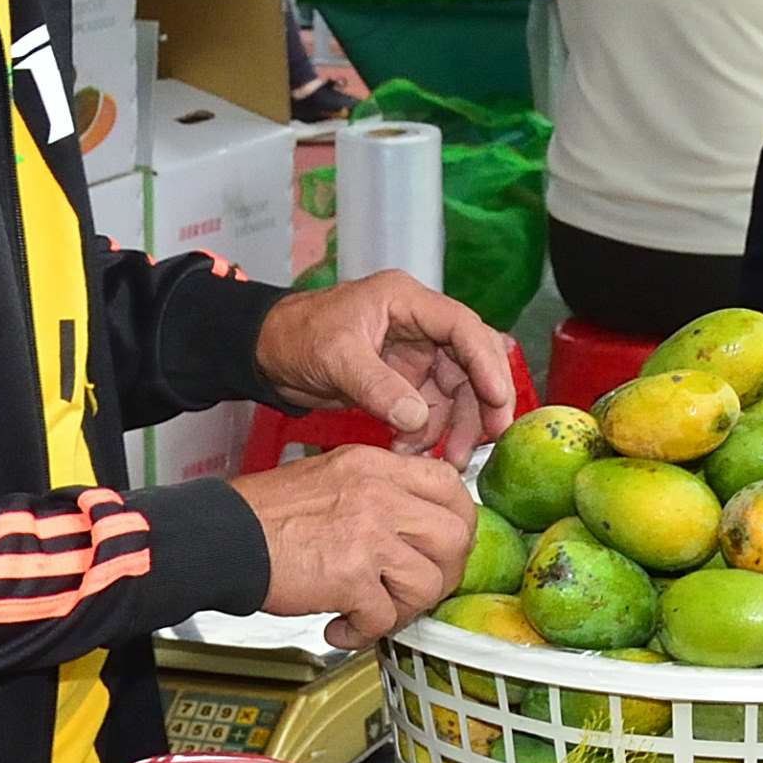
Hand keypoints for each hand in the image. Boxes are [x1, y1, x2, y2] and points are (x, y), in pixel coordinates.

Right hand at [231, 443, 481, 649]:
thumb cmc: (269, 515)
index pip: (449, 484)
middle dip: (442, 574)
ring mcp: (368, 534)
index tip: (442, 547)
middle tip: (414, 590)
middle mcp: (379, 494)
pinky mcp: (350, 576)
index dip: (458, 522)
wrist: (222, 536)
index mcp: (376, 466)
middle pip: (455, 536)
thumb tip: (419, 527)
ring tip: (373, 613)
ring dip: (404, 609)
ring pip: (428, 583)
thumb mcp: (333, 477)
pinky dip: (364, 633)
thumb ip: (380, 493)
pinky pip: (384, 618)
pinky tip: (341, 627)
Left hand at [256, 269, 526, 459]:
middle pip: (470, 363)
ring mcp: (415, 356)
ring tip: (441, 460)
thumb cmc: (296, 337)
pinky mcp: (404, 383)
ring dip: (453, 428)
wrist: (266, 354)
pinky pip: (430, 411)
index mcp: (407, 302)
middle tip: (485, 443)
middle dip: (480, 404)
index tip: (496, 399)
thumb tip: (418, 419)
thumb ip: (376, 386)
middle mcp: (420, 326)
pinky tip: (409, 452)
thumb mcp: (335, 356)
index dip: (486, 362)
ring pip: (455, 393)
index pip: (463, 327)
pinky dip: (426, 434)